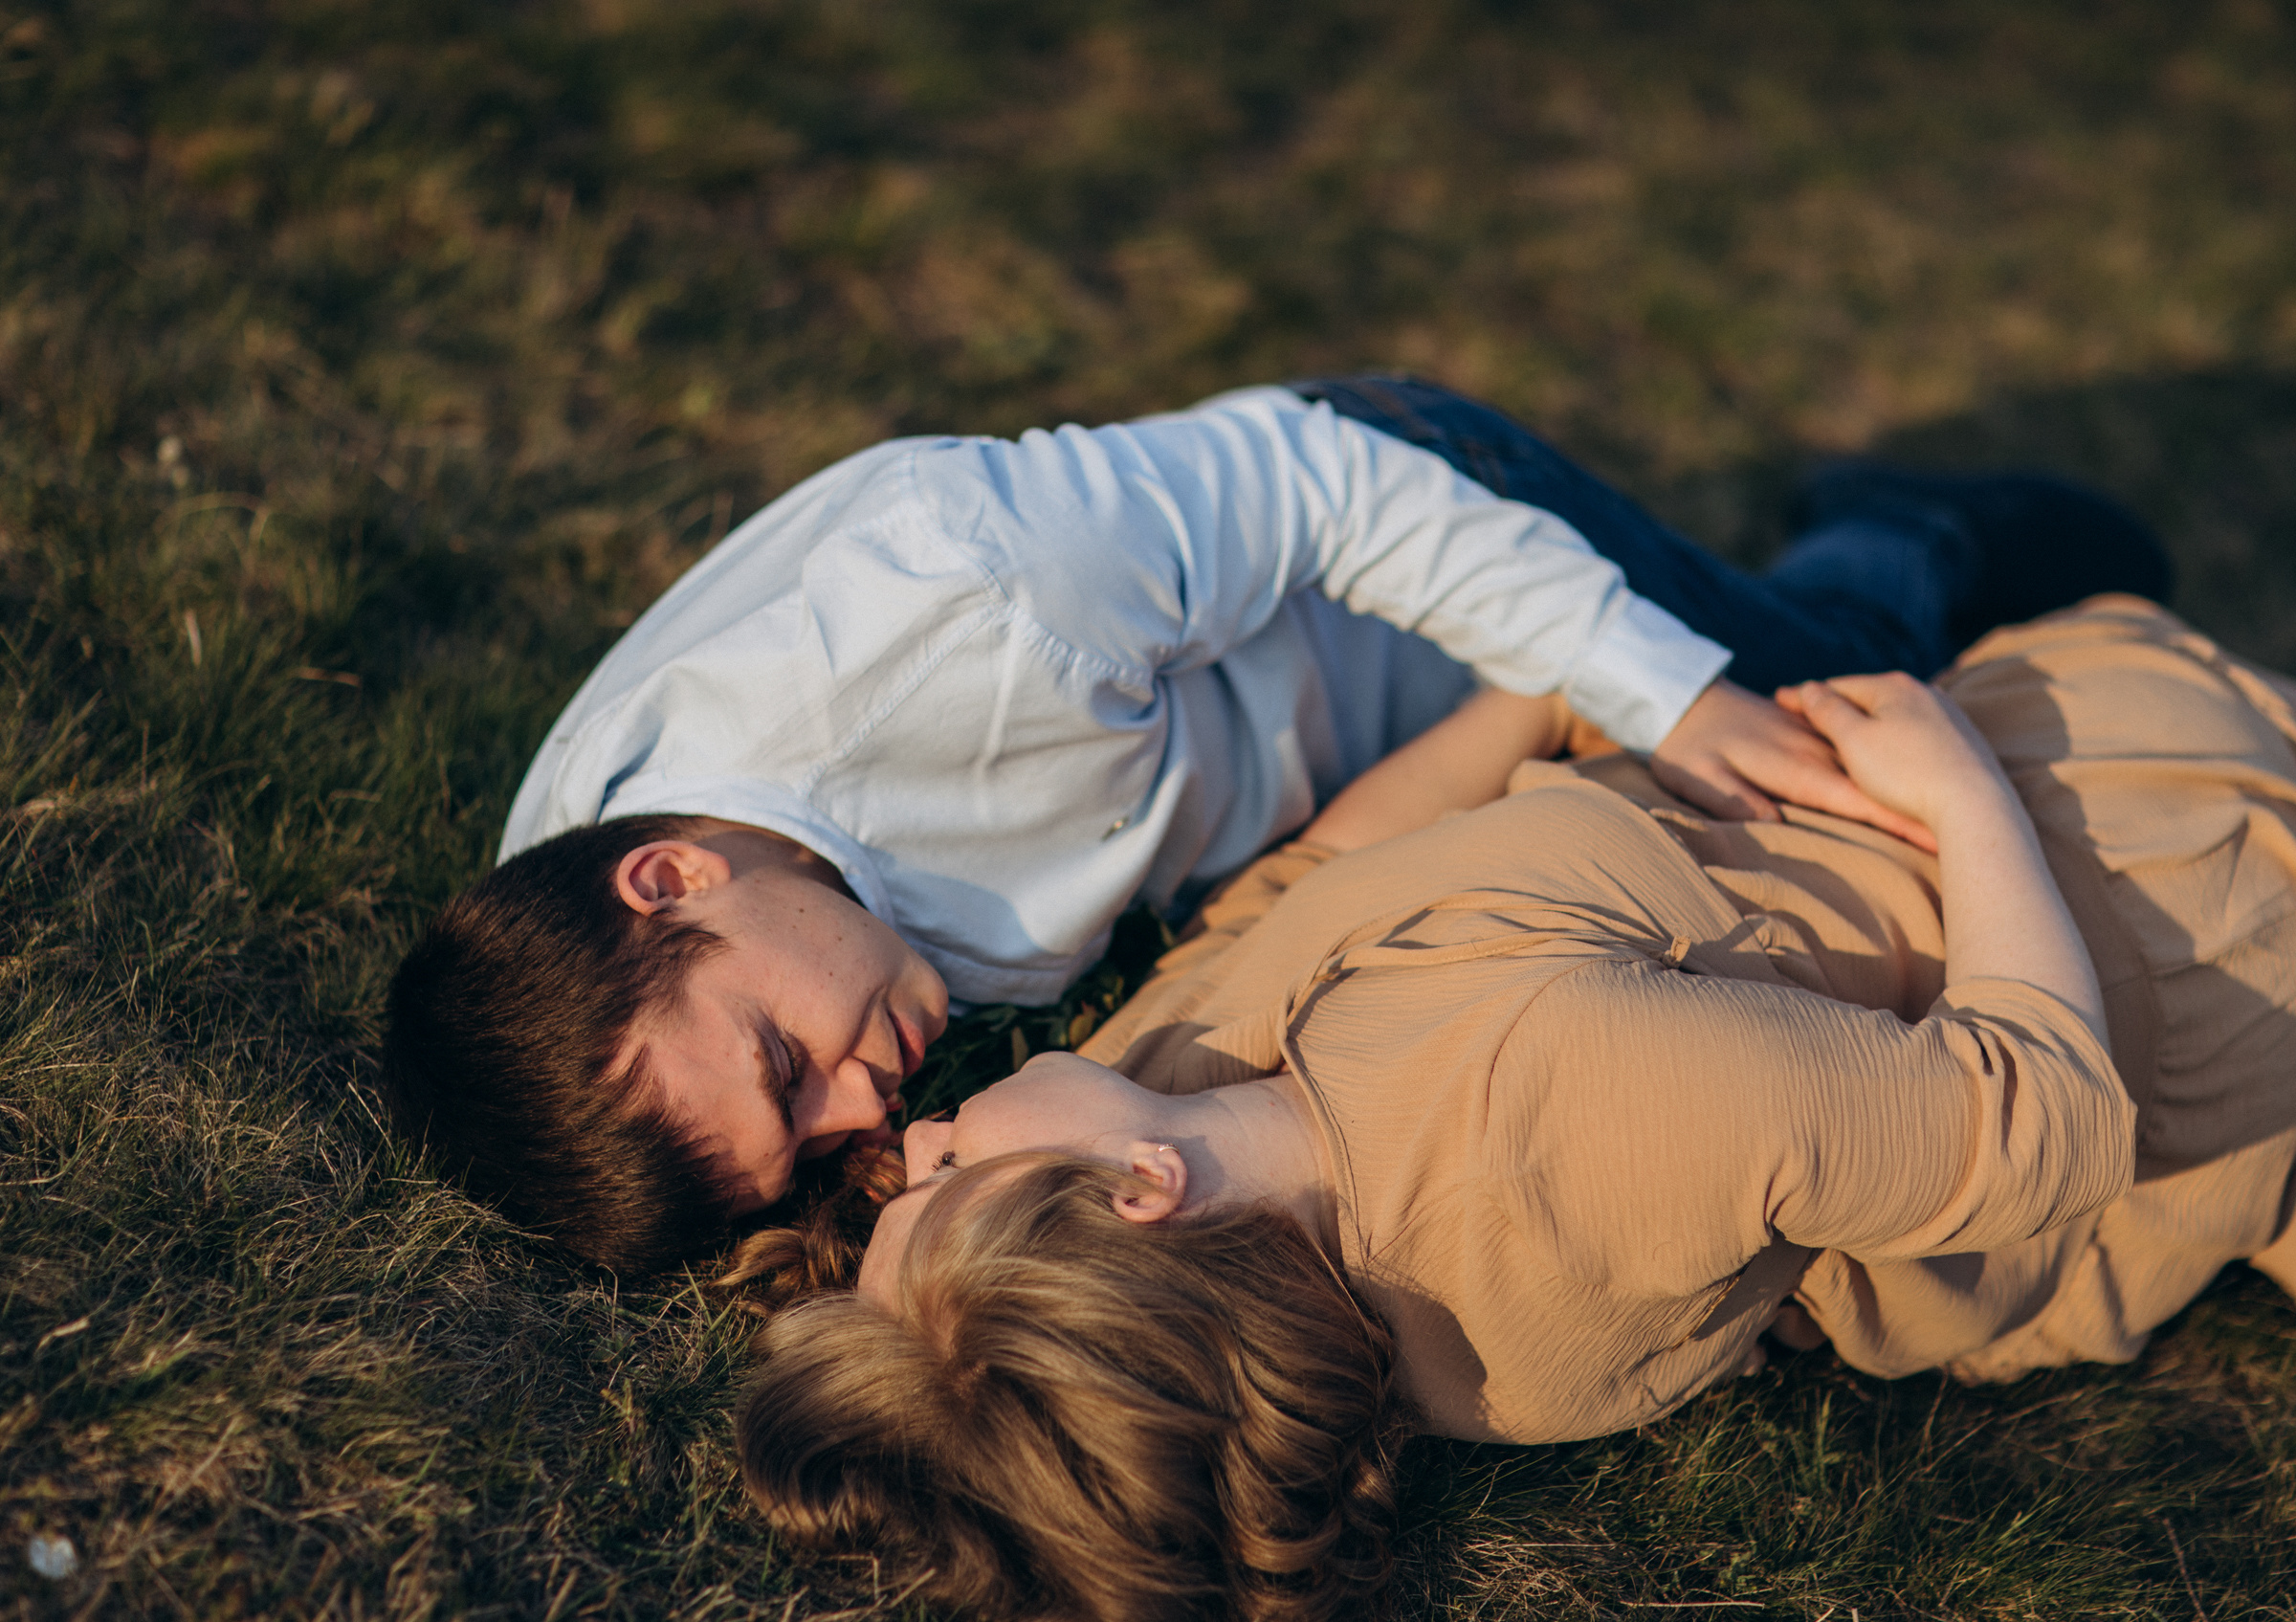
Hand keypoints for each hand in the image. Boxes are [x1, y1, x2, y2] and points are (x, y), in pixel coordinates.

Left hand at [1650, 679, 1938, 851]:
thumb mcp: (1699, 776)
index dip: (1893, 820)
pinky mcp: (1808, 732)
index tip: (1933, 840)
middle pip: (1874, 786)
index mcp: (1793, 765)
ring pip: (1870, 767)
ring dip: (1908, 788)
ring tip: (1953, 816)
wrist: (1681, 695)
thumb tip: (1776, 823)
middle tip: (1965, 839)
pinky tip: (1908, 780)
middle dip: (1916, 810)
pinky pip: (1854, 753)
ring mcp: (1813, 738)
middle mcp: (1812, 749)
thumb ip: (1736, 799)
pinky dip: (1881, 768)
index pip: (1853, 800)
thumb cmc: (1686, 744)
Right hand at [1773, 673, 2008, 838]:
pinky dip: (1899, 744)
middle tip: (1810, 721)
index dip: (1807, 697)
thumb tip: (1810, 689)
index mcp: (1892, 686)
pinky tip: (1893, 763)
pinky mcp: (1965, 742)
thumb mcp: (1853, 740)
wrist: (1974, 806)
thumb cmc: (1906, 774)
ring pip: (1896, 718)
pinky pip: (1919, 737)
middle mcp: (1924, 692)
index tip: (1780, 702)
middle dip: (1840, 710)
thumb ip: (1827, 710)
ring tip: (1849, 745)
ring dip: (1872, 728)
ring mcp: (1949, 716)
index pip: (1838, 686)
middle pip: (1869, 699)